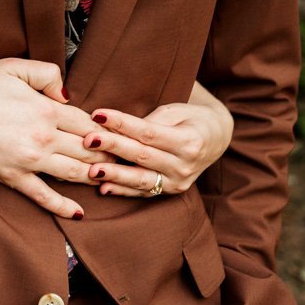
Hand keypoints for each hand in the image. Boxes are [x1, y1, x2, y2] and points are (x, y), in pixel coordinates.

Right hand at [0, 58, 109, 219]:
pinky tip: (78, 212)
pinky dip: (63, 206)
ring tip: (111, 180)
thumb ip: (46, 74)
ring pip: (74, 173)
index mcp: (45, 109)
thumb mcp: (12, 67)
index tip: (117, 134)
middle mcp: (43, 137)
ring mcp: (29, 160)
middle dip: (110, 155)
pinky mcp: (13, 178)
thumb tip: (67, 93)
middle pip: (88, 149)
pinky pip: (44, 196)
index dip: (105, 128)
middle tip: (127, 160)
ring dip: (96, 177)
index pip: (87, 122)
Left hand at [80, 99, 234, 197]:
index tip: (98, 114)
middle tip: (88, 140)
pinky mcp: (171, 192)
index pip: (149, 132)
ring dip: (116, 175)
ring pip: (142, 179)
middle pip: (143, 155)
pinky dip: (123, 190)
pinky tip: (104, 187)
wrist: (216, 139)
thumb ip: (151, 121)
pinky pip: (144, 193)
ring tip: (92, 170)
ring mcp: (178, 182)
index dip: (122, 123)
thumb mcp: (176, 111)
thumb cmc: (191, 119)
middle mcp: (185, 165)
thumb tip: (118, 127)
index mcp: (189, 141)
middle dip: (114, 147)